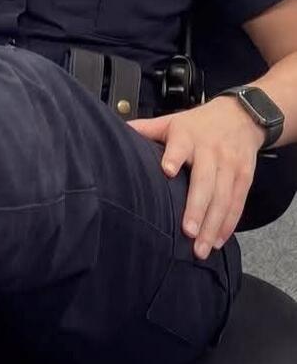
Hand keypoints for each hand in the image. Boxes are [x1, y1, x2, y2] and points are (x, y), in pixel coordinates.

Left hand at [128, 97, 262, 258]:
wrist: (241, 116)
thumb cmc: (200, 123)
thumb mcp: (172, 121)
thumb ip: (147, 129)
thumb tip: (118, 131)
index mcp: (188, 136)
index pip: (180, 146)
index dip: (173, 157)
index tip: (167, 170)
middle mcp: (211, 152)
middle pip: (205, 181)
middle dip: (197, 208)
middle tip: (188, 231)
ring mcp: (230, 166)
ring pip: (223, 198)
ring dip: (213, 225)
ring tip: (202, 247)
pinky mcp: (244, 178)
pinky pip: (237, 203)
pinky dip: (228, 224)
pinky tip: (219, 240)